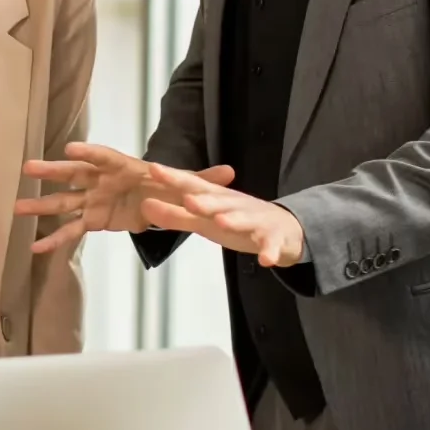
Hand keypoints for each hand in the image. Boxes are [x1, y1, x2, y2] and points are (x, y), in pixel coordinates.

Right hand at [16, 143, 234, 253]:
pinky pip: (71, 231)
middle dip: (53, 171)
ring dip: (41, 205)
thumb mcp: (188, 185)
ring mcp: (93, 199)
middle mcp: (102, 180)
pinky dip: (54, 241)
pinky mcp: (92, 219)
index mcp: (123, 168)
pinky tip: (35, 250)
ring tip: (17, 208)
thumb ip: (204, 180)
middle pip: (75, 174)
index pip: (105, 157)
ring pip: (64, 202)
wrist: (157, 201)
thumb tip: (231, 172)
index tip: (71, 148)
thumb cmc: (167, 186)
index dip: (90, 153)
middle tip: (29, 168)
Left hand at [135, 162, 305, 267]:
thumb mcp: (204, 221)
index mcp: (217, 199)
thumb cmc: (237, 221)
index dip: (174, 178)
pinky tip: (266, 260)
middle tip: (187, 199)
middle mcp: (236, 205)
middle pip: (219, 201)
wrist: (285, 229)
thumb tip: (144, 206)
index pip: (193, 186)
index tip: (153, 169)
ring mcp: (256, 221)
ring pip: (245, 219)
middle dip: (204, 200)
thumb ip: (175, 215)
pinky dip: (270, 251)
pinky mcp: (274, 239)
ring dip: (234, 220)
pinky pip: (272, 246)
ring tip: (223, 221)